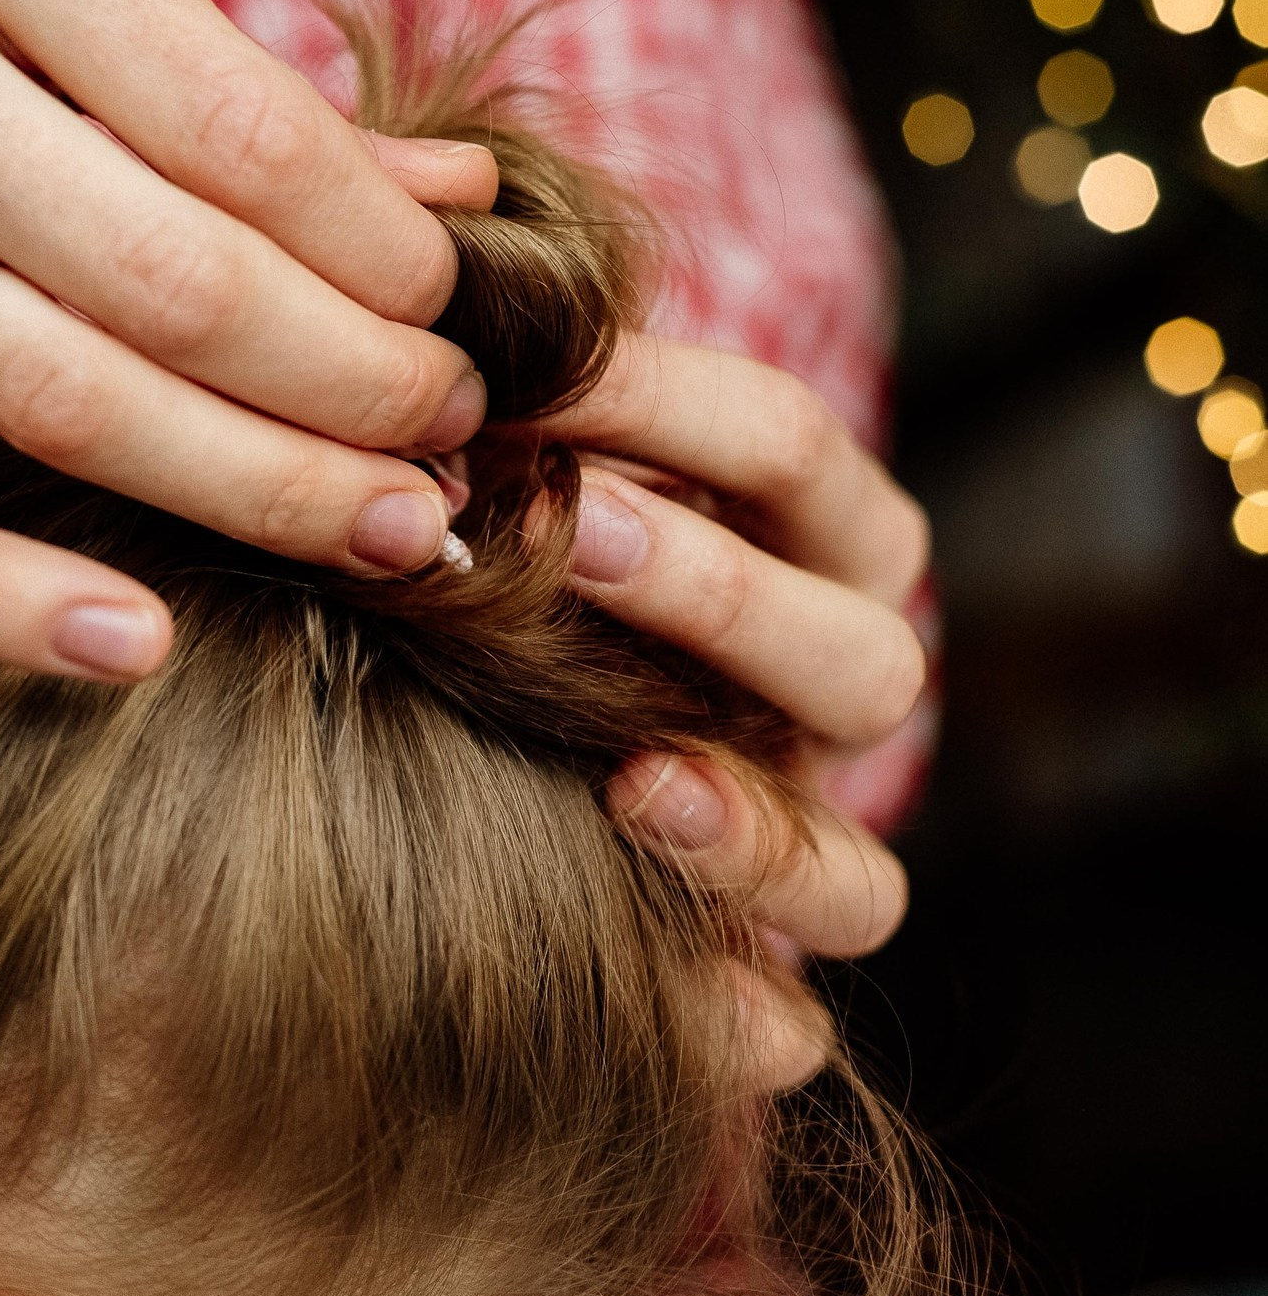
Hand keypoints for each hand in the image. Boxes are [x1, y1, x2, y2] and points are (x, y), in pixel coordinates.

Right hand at [0, 0, 497, 675]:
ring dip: (248, 487)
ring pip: (43, 398)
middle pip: (161, 275)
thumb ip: (243, 70)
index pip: (234, 125)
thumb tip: (457, 204)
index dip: (377, 249)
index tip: (455, 309)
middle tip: (454, 436)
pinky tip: (136, 648)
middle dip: (349, 383)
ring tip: (387, 527)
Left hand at [545, 338, 931, 1089]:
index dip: (671, 404)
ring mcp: (805, 843)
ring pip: (855, 872)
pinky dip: (733, 1022)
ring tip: (632, 785)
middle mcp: (836, 697)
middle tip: (569, 531)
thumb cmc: (518, 531)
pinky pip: (788, 1029)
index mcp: (824, 542)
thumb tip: (438, 267)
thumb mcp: (543, 443)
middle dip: (718, 592)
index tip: (522, 373)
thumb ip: (523, 387)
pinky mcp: (751, 974)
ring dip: (750, 826)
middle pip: (856, 654)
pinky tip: (661, 994)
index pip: (789, 450)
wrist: (499, 726)